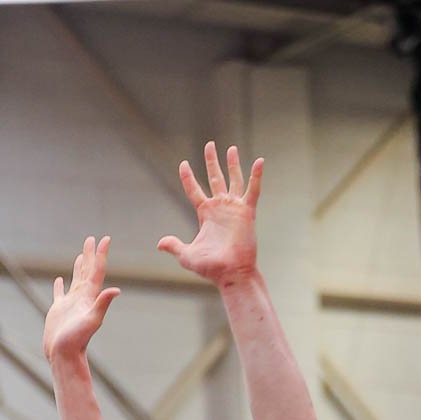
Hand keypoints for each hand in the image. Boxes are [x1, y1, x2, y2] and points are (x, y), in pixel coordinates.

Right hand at [43, 236, 120, 361]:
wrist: (63, 356)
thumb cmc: (76, 341)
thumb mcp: (91, 321)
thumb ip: (102, 304)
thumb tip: (117, 290)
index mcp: (90, 297)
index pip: (96, 271)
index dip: (100, 255)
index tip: (105, 239)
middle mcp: (82, 298)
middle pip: (87, 271)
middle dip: (90, 255)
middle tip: (91, 239)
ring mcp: (70, 303)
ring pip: (75, 280)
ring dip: (78, 267)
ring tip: (81, 255)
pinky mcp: (59, 310)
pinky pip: (59, 293)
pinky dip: (60, 285)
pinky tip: (59, 279)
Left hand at [157, 141, 263, 287]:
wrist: (230, 274)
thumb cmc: (211, 268)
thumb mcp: (187, 255)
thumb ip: (174, 246)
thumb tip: (160, 243)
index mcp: (205, 214)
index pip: (194, 190)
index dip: (188, 178)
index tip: (183, 164)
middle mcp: (220, 208)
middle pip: (215, 178)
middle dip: (212, 162)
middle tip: (210, 144)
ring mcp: (234, 209)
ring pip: (233, 180)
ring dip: (232, 164)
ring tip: (231, 148)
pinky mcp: (247, 213)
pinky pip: (253, 191)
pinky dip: (256, 176)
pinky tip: (259, 161)